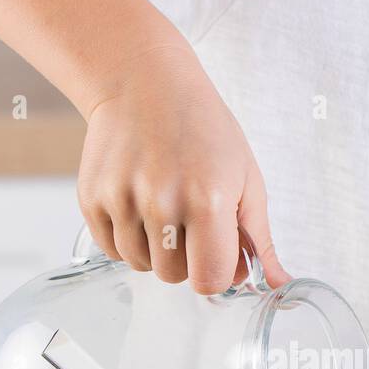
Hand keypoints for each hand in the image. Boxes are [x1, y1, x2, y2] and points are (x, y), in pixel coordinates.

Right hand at [77, 41, 290, 291]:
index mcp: (207, 200)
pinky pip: (111, 250)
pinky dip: (127, 238)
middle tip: (189, 219)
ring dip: (155, 250)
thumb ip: (258, 238)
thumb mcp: (245, 178)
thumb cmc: (203, 128)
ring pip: (140, 265)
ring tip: (163, 206)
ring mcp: (121, 200)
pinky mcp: (91, 198)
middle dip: (186, 258)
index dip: (216, 272)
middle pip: (173, 276)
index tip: (217, 251)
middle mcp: (161, 202)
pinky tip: (139, 205)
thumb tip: (277, 285)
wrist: (144, 83)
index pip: (209, 280)